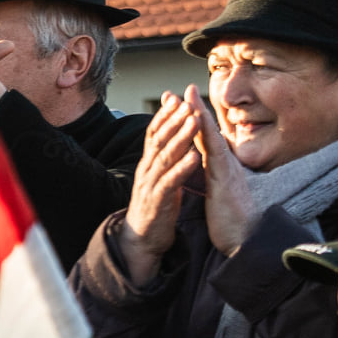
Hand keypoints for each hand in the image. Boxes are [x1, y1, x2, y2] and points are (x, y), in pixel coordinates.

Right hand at [120, 92, 200, 285]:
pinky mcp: (157, 202)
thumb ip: (166, 159)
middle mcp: (146, 171)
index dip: (164, 116)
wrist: (142, 240)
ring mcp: (150, 185)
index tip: (177, 97)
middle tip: (188, 101)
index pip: (154, 134)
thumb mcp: (160, 179)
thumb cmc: (155, 208)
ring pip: (165, 157)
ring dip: (180, 137)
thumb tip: (175, 139)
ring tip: (195, 121)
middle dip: (174, 119)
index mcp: (148, 165)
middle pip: (159, 140)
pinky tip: (194, 156)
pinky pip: (170, 181)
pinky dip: (182, 168)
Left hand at [187, 85, 258, 255]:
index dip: (192, 123)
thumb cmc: (231, 220)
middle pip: (207, 132)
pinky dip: (207, 136)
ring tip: (189, 95)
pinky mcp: (225, 180)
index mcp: (219, 169)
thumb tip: (203, 170)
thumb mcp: (217, 195)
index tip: (180, 105)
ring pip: (212, 137)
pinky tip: (199, 124)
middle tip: (182, 88)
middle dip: (194, 110)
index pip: (203, 141)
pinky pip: (215, 154)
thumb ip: (211, 180)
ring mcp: (226, 170)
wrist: (245, 239)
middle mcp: (224, 165)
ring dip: (200, 115)